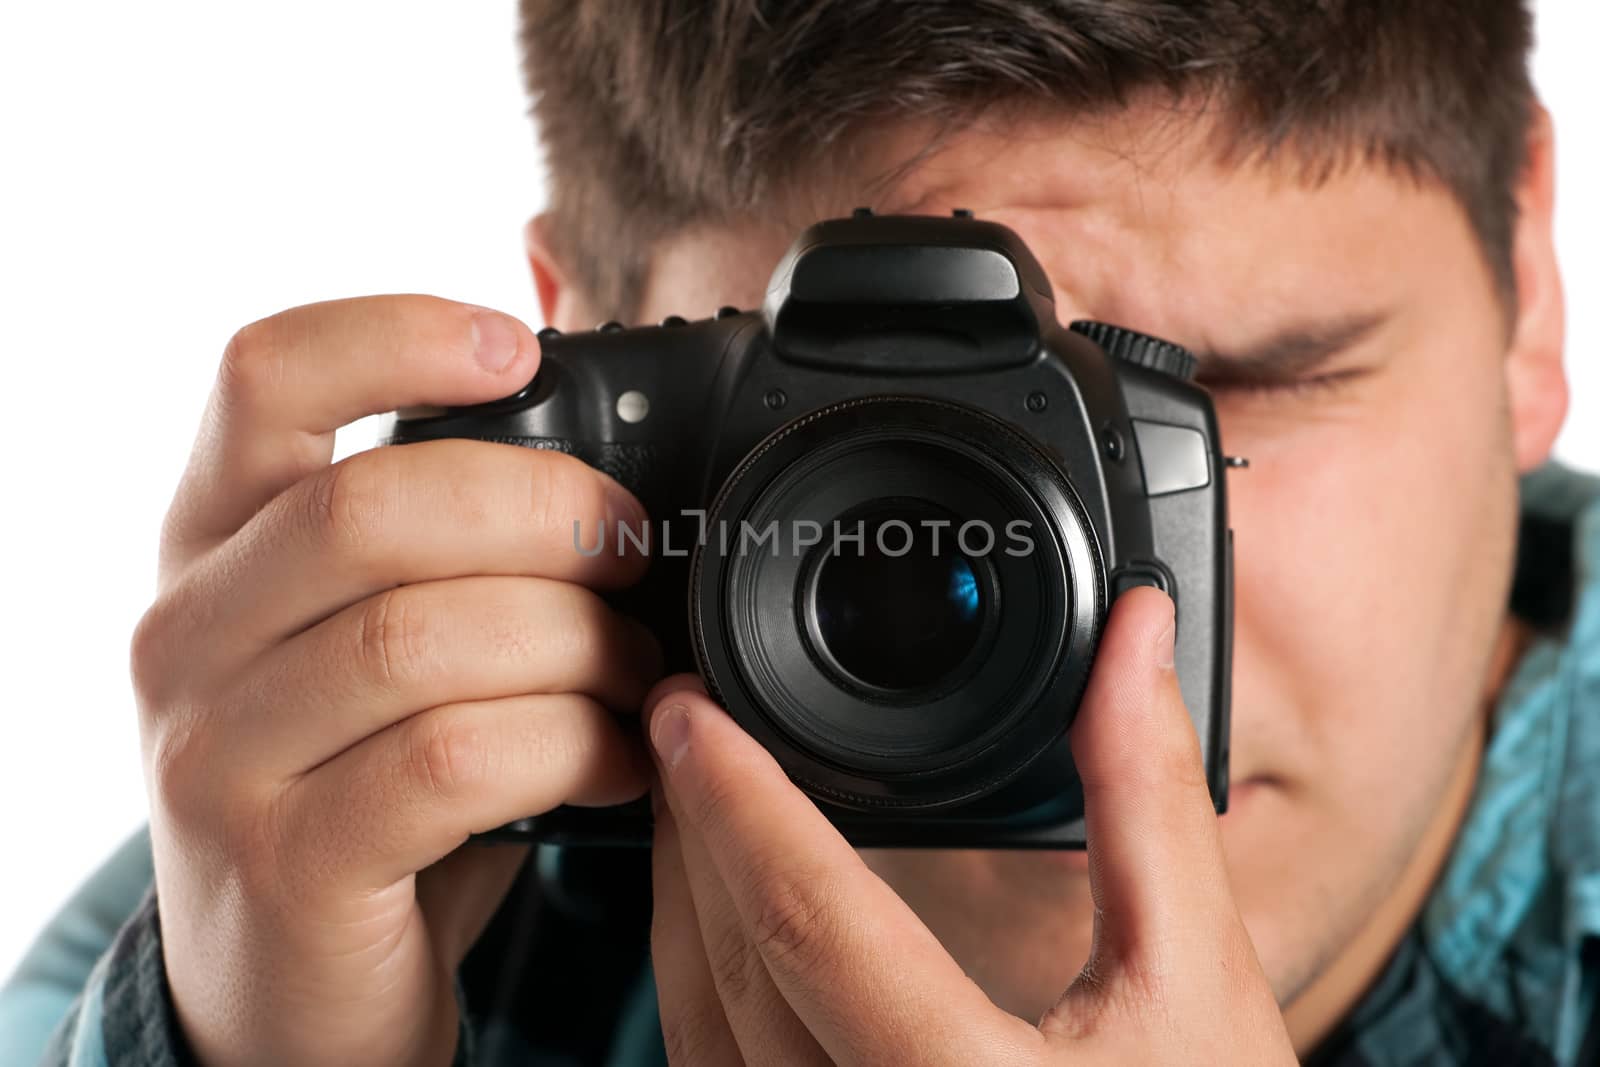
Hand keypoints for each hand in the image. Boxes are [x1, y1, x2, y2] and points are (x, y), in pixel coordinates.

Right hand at [131, 296, 661, 1065]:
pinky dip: (569, 746)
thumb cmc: (358, 784)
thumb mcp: (369, 641)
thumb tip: (605, 460)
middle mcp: (190, 634)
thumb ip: (444, 546)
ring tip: (641, 672)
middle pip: (371, 509)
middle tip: (633, 550)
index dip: (394, 335)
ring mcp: (220, 757)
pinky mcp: (287, 865)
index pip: (261, 379)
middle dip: (545, 514)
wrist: (285, 989)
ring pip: (422, 639)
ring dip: (576, 644)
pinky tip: (621, 758)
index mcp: (214, 544)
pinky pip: (452, 764)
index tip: (516, 351)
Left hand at [645, 586, 1294, 1064]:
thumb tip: (1135, 642)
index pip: (806, 918)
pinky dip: (705, 987)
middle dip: (691, 830)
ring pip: (700, 1031)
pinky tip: (725, 929)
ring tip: (691, 806)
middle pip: (727, 968)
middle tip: (681, 724)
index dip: (735, 796)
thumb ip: (1149, 802)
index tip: (689, 709)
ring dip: (684, 908)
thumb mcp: (1198, 983)